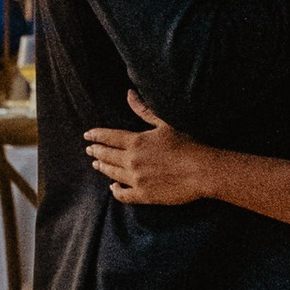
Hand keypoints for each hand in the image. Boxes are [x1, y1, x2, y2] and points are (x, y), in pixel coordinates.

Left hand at [83, 92, 216, 206]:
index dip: (96, 135)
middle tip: (89, 149)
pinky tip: (113, 187)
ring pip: (112, 173)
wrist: (202, 171)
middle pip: (107, 155)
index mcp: (136, 142)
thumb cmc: (187, 144)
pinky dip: (115, 190)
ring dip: (102, 167)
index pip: (108, 137)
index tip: (87, 135)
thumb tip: (129, 93)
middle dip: (96, 151)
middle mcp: (132, 161)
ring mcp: (136, 179)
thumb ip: (143, 109)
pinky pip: (123, 194)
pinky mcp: (144, 195)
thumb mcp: (164, 123)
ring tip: (97, 164)